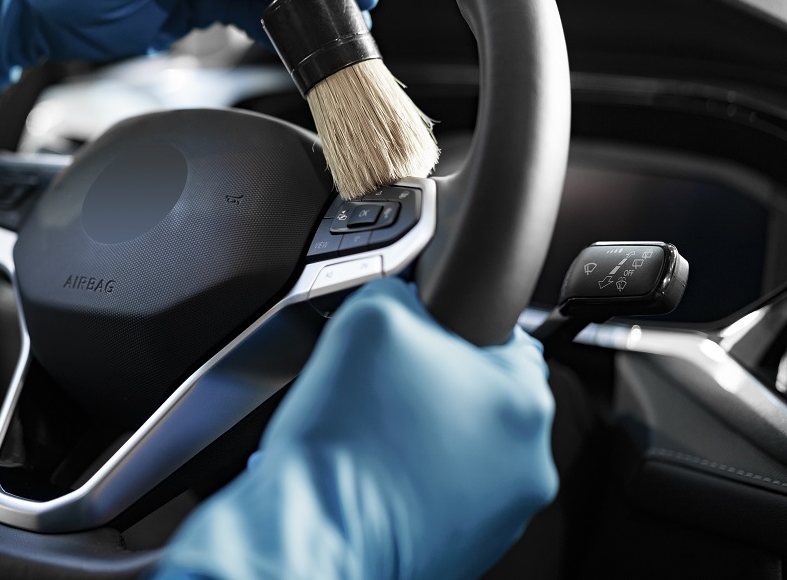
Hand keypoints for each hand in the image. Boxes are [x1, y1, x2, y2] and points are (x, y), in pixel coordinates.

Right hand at [157, 278, 556, 579]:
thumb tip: (406, 297)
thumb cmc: (344, 439)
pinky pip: (441, 492)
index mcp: (524, 402)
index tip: (420, 336)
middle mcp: (527, 464)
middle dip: (435, 382)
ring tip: (371, 430)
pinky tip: (371, 468)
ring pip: (462, 447)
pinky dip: (411, 479)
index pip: (507, 336)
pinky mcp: (464, 549)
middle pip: (482, 395)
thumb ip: (406, 289)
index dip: (453, 325)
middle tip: (382, 383)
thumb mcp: (372, 315)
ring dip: (424, 433)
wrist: (312, 531)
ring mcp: (500, 515)